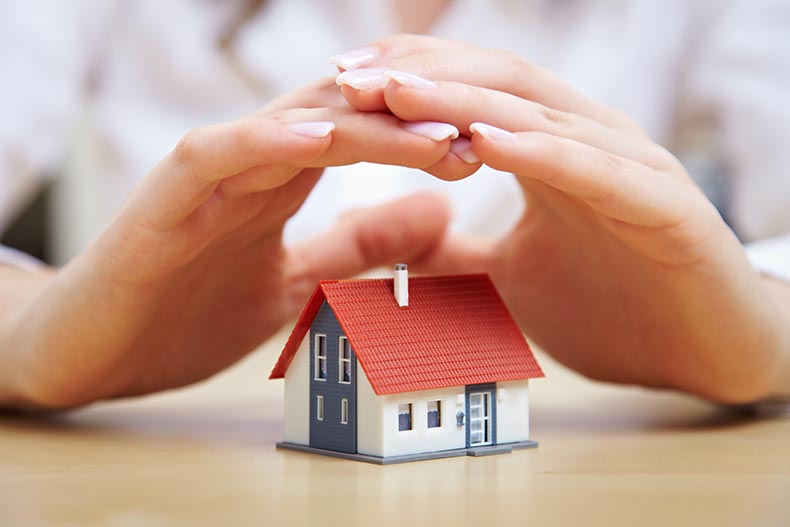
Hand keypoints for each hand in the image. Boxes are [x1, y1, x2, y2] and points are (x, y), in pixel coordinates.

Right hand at [0, 75, 480, 408]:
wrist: (91, 350)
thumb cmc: (185, 312)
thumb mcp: (298, 281)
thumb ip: (359, 245)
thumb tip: (440, 213)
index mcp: (281, 181)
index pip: (363, 140)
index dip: (424, 140)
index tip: (486, 151)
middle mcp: (249, 165)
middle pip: (340, 121)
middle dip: (410, 123)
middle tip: (480, 129)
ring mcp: (205, 177)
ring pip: (290, 126)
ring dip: (361, 124)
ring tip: (428, 127)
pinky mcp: (162, 200)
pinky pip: (216, 154)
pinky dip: (266, 141)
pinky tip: (320, 138)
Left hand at [335, 35, 789, 402]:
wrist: (704, 353)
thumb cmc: (612, 306)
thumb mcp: (505, 278)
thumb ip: (450, 256)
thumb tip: (388, 243)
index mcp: (553, 152)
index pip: (476, 93)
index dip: (412, 79)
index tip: (342, 83)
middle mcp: (590, 142)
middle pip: (499, 84)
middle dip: (422, 77)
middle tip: (349, 77)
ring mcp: (629, 168)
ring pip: (540, 117)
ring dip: (464, 103)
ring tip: (396, 93)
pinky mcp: (665, 206)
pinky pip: (594, 170)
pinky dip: (539, 152)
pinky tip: (486, 142)